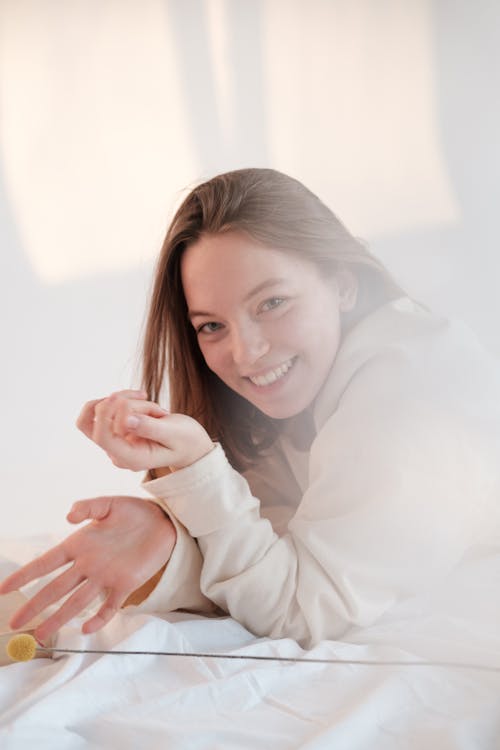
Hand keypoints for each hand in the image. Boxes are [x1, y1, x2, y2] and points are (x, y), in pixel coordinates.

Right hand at [0, 496, 175, 641]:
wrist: (163, 520)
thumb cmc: (134, 512)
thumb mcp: (109, 504)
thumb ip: (88, 507)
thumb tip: (68, 515)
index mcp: (80, 544)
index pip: (46, 562)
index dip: (25, 575)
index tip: (4, 588)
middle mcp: (88, 564)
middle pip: (55, 588)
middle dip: (34, 605)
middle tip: (15, 623)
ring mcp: (106, 576)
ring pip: (77, 601)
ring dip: (59, 617)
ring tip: (40, 634)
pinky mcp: (126, 584)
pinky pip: (110, 605)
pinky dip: (99, 617)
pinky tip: (87, 628)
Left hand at [77, 390, 213, 471]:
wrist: (190, 447)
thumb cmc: (186, 441)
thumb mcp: (174, 433)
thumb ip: (149, 427)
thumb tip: (125, 419)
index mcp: (131, 458)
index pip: (102, 437)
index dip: (106, 414)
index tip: (121, 397)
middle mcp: (117, 453)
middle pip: (92, 421)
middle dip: (117, 402)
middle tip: (145, 397)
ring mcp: (114, 442)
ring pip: (98, 410)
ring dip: (125, 399)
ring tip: (153, 407)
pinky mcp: (115, 430)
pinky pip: (107, 407)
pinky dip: (123, 399)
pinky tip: (143, 401)